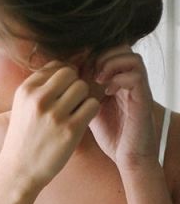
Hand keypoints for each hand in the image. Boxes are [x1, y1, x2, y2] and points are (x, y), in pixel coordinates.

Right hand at [0, 61, 99, 192]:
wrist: (18, 172)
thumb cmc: (23, 140)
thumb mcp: (22, 108)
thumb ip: (40, 88)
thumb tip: (68, 68)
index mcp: (25, 90)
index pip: (55, 66)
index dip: (64, 78)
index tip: (62, 94)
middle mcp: (38, 99)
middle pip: (71, 74)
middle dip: (74, 86)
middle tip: (71, 104)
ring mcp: (54, 115)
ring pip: (83, 87)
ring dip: (84, 98)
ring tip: (75, 113)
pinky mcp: (70, 130)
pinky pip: (92, 105)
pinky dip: (91, 111)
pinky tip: (81, 122)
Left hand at [89, 46, 157, 171]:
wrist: (128, 156)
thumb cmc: (110, 136)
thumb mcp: (89, 110)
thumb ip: (81, 94)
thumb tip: (60, 82)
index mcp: (117, 79)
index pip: (107, 51)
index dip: (90, 56)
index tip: (77, 71)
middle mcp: (129, 79)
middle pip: (119, 47)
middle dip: (100, 56)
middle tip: (86, 72)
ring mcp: (138, 87)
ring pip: (130, 56)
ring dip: (111, 63)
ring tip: (97, 79)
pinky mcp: (143, 97)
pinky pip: (136, 75)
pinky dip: (119, 78)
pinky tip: (106, 91)